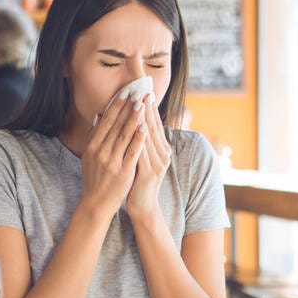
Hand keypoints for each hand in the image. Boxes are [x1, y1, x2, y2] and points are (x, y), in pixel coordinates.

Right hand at [80, 91, 146, 219]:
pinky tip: (145, 127)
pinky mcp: (124, 171)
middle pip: (116, 125)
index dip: (116, 106)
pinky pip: (133, 152)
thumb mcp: (90, 155)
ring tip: (142, 104)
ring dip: (134, 118)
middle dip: (127, 107)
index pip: (106, 121)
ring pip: (124, 135)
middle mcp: (101, 152)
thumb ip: (95, 135)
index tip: (124, 92)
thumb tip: (99, 115)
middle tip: (137, 92)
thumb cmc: (95, 177)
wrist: (96, 203)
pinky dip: (138, 138)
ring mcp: (112, 162)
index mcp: (92, 146)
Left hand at [126, 93, 171, 219]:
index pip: (155, 125)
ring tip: (138, 103)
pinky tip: (135, 127)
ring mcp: (158, 163)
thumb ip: (139, 142)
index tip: (145, 91)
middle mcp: (163, 154)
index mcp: (160, 150)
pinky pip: (143, 151)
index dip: (150, 108)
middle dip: (148, 108)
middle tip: (143, 90)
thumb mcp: (140, 159)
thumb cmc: (138, 181)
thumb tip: (134, 123)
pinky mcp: (151, 172)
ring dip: (143, 119)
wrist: (143, 206)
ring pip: (149, 137)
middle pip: (154, 127)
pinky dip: (139, 138)